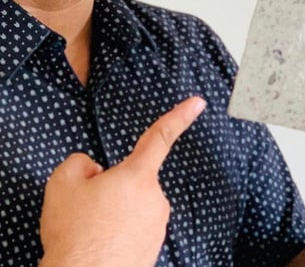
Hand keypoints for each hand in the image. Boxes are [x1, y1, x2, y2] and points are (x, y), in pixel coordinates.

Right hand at [39, 97, 205, 266]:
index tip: (198, 102)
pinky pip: (134, 231)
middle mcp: (156, 198)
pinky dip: (118, 235)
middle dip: (112, 190)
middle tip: (88, 211)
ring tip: (92, 232)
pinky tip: (102, 245)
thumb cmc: (75, 234)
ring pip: (132, 208)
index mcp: (138, 176)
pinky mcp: (155, 246)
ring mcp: (158, 224)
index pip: (161, 137)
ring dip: (114, 215)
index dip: (179, 116)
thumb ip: (79, 164)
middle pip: (133, 182)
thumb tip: (94, 169)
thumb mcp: (62, 186)